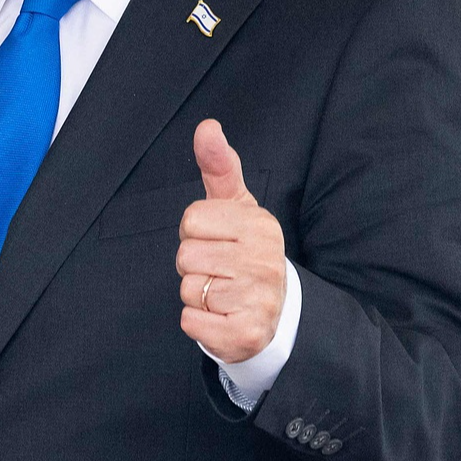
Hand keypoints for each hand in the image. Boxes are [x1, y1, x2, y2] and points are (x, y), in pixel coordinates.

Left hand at [176, 120, 284, 362]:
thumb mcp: (235, 206)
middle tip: (220, 271)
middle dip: (194, 265)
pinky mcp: (246, 334)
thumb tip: (207, 126)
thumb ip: (218, 166)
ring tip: (223, 293)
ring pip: (187, 289)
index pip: (191, 221)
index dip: (195, 233)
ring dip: (197, 295)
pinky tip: (222, 317)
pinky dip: (198, 322)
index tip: (218, 241)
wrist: (275, 313)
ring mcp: (258, 300)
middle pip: (186, 256)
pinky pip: (191, 321)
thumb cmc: (244, 251)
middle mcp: (265, 260)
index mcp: (260, 225)